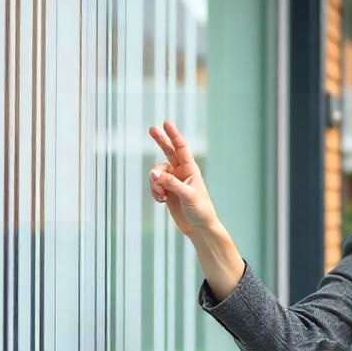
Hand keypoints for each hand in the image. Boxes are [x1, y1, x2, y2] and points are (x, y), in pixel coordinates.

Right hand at [148, 119, 217, 238]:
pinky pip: (154, 186)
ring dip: (155, 183)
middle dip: (160, 141)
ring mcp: (173, 181)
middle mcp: (181, 172)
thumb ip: (172, 184)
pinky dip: (154, 192)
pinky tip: (161, 201)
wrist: (199, 227)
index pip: (181, 148)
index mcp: (191, 169)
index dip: (173, 135)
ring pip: (156, 173)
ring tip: (161, 195)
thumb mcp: (188, 196)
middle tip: (151, 128)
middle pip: (168, 152)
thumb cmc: (200, 210)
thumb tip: (155, 175)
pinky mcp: (166, 191)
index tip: (166, 123)